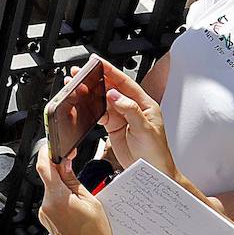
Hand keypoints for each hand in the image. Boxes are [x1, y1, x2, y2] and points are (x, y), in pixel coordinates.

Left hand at [36, 147, 120, 234]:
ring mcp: (46, 215)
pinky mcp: (48, 222)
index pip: (44, 167)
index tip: (52, 147)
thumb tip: (64, 164)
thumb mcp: (91, 201)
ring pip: (52, 192)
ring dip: (63, 189)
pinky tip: (77, 209)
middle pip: (49, 180)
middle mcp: (47, 206)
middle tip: (76, 173)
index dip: (47, 153)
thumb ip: (74, 180)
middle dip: (61, 174)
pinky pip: (53, 204)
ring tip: (82, 199)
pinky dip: (63, 201)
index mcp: (57, 198)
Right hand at [90, 59, 177, 175]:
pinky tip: (83, 103)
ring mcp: (122, 116)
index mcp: (145, 104)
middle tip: (81, 71)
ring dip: (91, 92)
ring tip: (78, 84)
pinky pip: (99, 112)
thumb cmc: (156, 153)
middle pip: (111, 88)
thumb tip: (115, 95)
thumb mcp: (145, 130)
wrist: (153, 172)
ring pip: (103, 99)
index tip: (98, 62)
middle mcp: (133, 108)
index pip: (125, 82)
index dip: (111, 71)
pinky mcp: (113, 126)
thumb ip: (130, 110)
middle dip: (96, 78)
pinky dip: (90, 107)